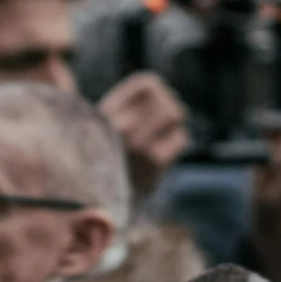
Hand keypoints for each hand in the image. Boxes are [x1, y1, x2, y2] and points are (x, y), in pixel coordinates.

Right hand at [98, 73, 190, 199]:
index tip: (150, 104)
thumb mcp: (103, 122)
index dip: (156, 91)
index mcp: (107, 112)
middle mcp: (121, 126)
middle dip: (168, 109)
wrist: (101, 197)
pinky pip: (180, 139)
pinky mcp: (154, 162)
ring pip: (175, 115)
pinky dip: (176, 142)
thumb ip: (127, 102)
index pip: (147, 83)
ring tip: (161, 134)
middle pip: (166, 101)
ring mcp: (139, 145)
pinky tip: (162, 151)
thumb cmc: (105, 154)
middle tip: (160, 122)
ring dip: (173, 124)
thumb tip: (157, 85)